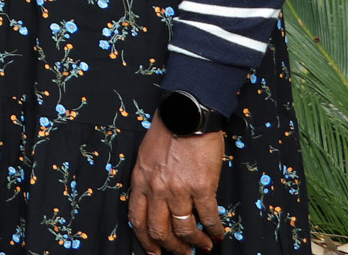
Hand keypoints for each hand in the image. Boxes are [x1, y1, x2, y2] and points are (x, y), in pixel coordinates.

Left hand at [128, 117, 226, 251]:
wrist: (187, 114)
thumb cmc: (167, 131)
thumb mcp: (146, 156)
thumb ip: (148, 179)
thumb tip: (156, 202)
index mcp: (140, 180)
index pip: (137, 219)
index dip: (145, 239)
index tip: (153, 251)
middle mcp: (156, 188)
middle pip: (159, 230)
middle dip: (170, 247)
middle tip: (182, 253)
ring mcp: (178, 189)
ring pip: (184, 228)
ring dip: (195, 242)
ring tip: (203, 246)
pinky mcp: (202, 186)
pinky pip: (208, 216)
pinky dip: (214, 230)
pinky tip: (218, 234)